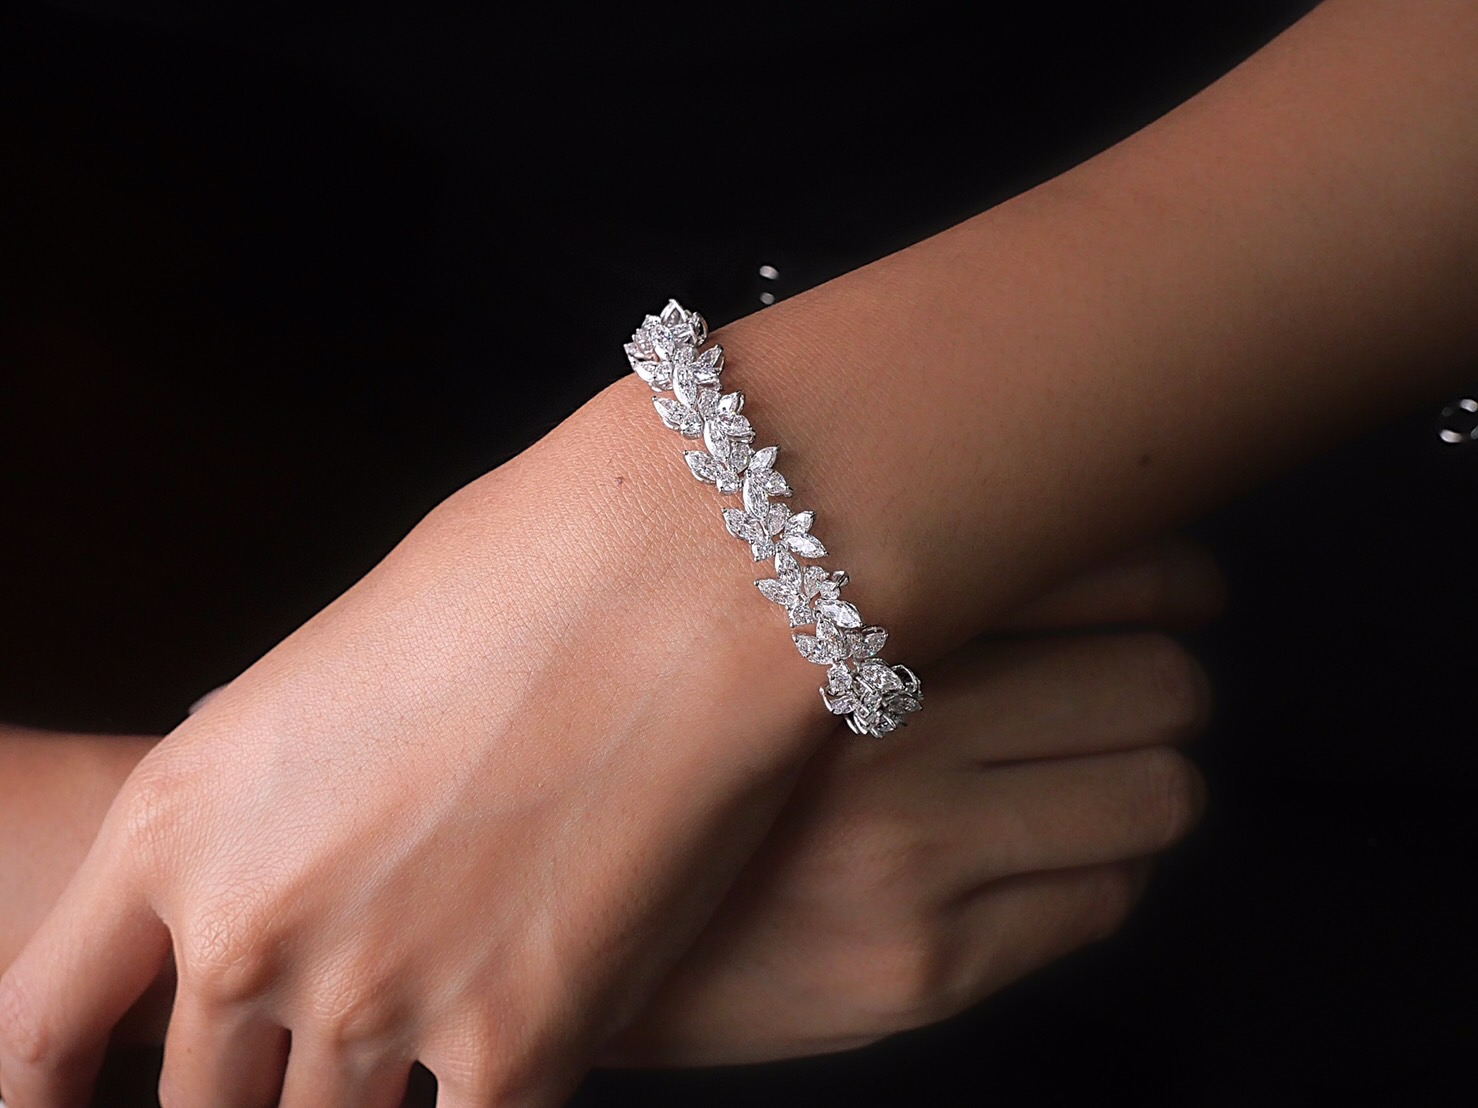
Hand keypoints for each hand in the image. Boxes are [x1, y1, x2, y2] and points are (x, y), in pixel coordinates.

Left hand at [0, 381, 841, 1107]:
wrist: (671, 579)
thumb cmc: (515, 580)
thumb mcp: (325, 678)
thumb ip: (267, 806)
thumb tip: (278, 868)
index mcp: (174, 822)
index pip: (39, 1028)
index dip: (47, 1091)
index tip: (86, 1100)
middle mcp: (250, 930)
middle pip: (199, 1105)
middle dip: (253, 1094)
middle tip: (331, 1037)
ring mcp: (376, 1000)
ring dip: (378, 1093)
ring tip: (449, 997)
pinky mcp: (516, 1046)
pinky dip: (488, 1091)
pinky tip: (526, 1031)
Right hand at [609, 536, 1220, 1063]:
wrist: (552, 923)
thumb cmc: (658, 760)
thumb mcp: (728, 626)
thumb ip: (856, 568)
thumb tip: (1018, 512)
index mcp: (838, 617)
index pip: (1085, 565)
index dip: (1163, 573)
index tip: (1175, 582)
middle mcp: (886, 731)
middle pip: (1156, 680)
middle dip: (1154, 682)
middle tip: (1121, 681)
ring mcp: (911, 859)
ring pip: (1159, 790)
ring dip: (1137, 777)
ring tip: (1078, 773)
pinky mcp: (922, 970)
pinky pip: (1105, 897)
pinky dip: (1091, 870)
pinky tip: (1020, 858)